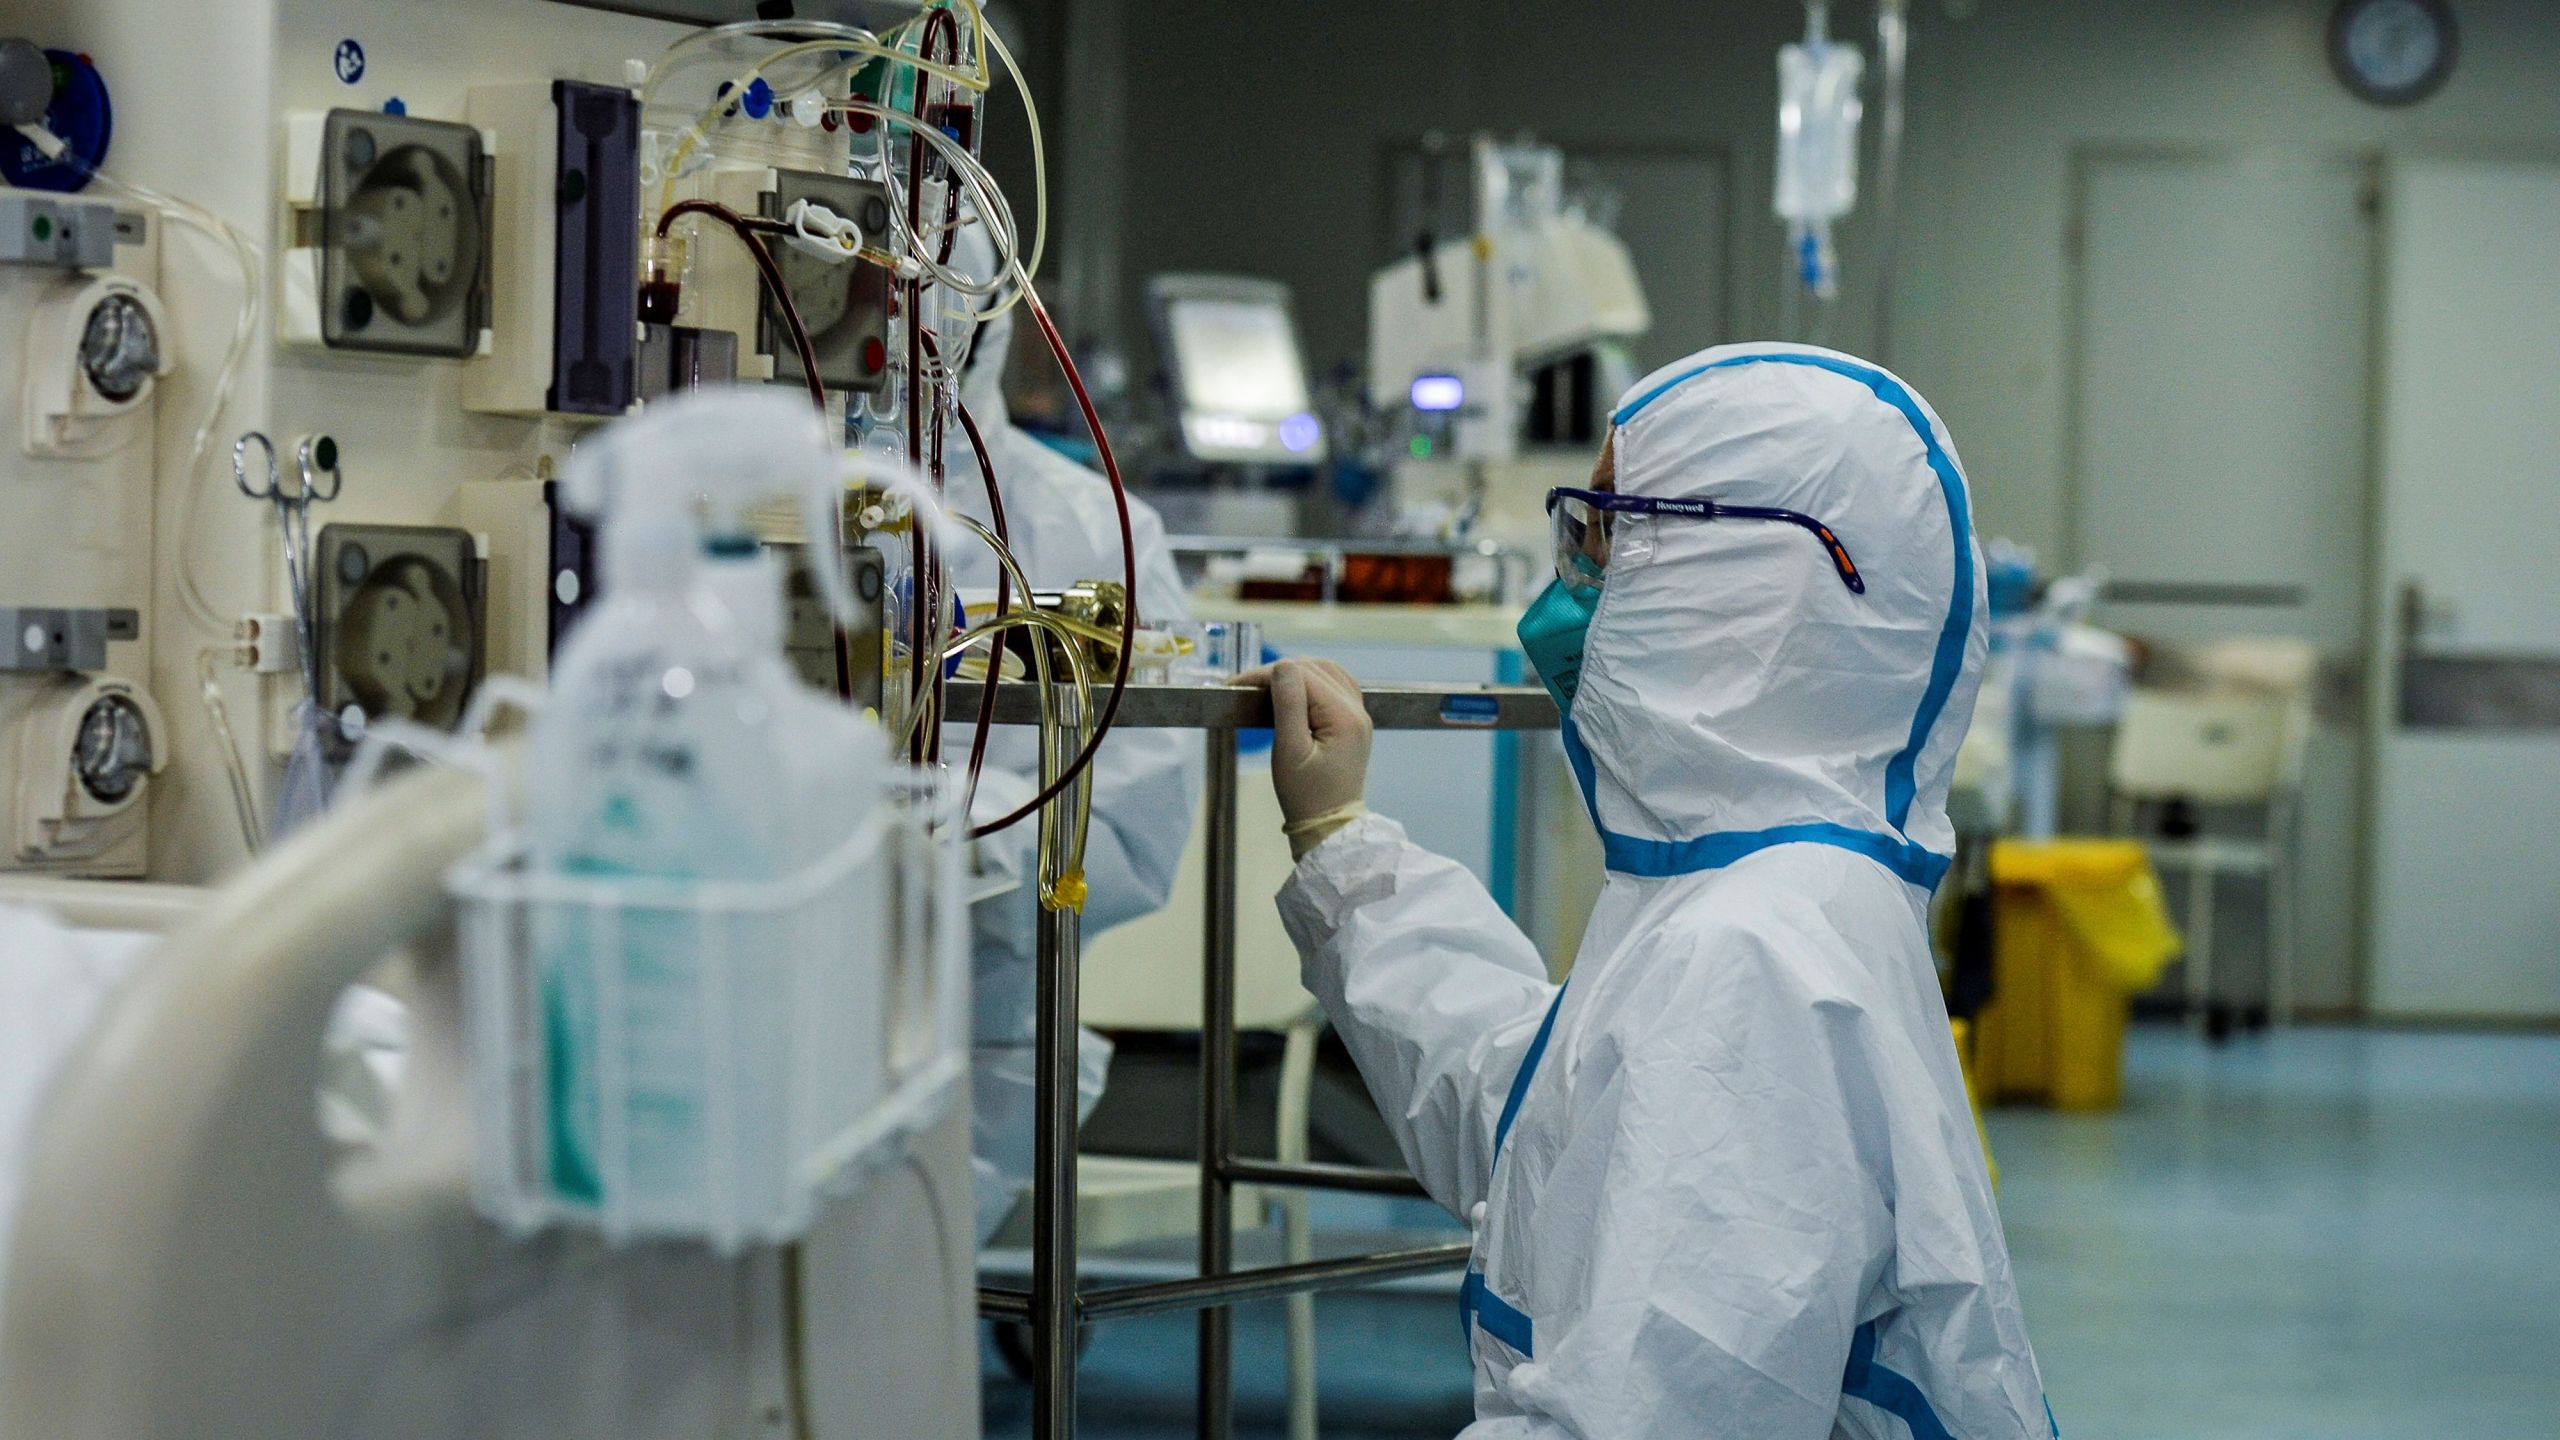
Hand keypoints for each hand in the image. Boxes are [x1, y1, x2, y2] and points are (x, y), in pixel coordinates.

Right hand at [1236, 658, 1372, 834]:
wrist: (1330, 826)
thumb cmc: (1305, 795)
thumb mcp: (1289, 751)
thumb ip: (1288, 705)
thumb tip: (1282, 666)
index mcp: (1344, 717)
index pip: (1302, 675)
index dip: (1266, 674)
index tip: (1236, 685)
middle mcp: (1358, 710)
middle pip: (1315, 669)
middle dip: (1278, 672)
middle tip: (1246, 689)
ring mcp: (1360, 715)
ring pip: (1327, 672)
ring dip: (1296, 673)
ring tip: (1267, 688)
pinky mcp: (1355, 723)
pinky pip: (1336, 686)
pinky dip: (1314, 682)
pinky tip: (1295, 692)